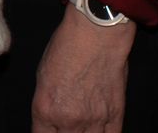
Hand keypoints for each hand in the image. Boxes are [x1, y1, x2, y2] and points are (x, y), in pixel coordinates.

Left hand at [31, 7, 131, 132]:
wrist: (96, 34)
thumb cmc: (66, 47)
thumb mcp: (42, 75)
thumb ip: (46, 104)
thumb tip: (49, 119)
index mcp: (45, 109)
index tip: (47, 130)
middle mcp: (69, 120)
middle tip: (65, 125)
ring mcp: (94, 120)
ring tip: (81, 128)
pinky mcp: (115, 115)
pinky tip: (98, 131)